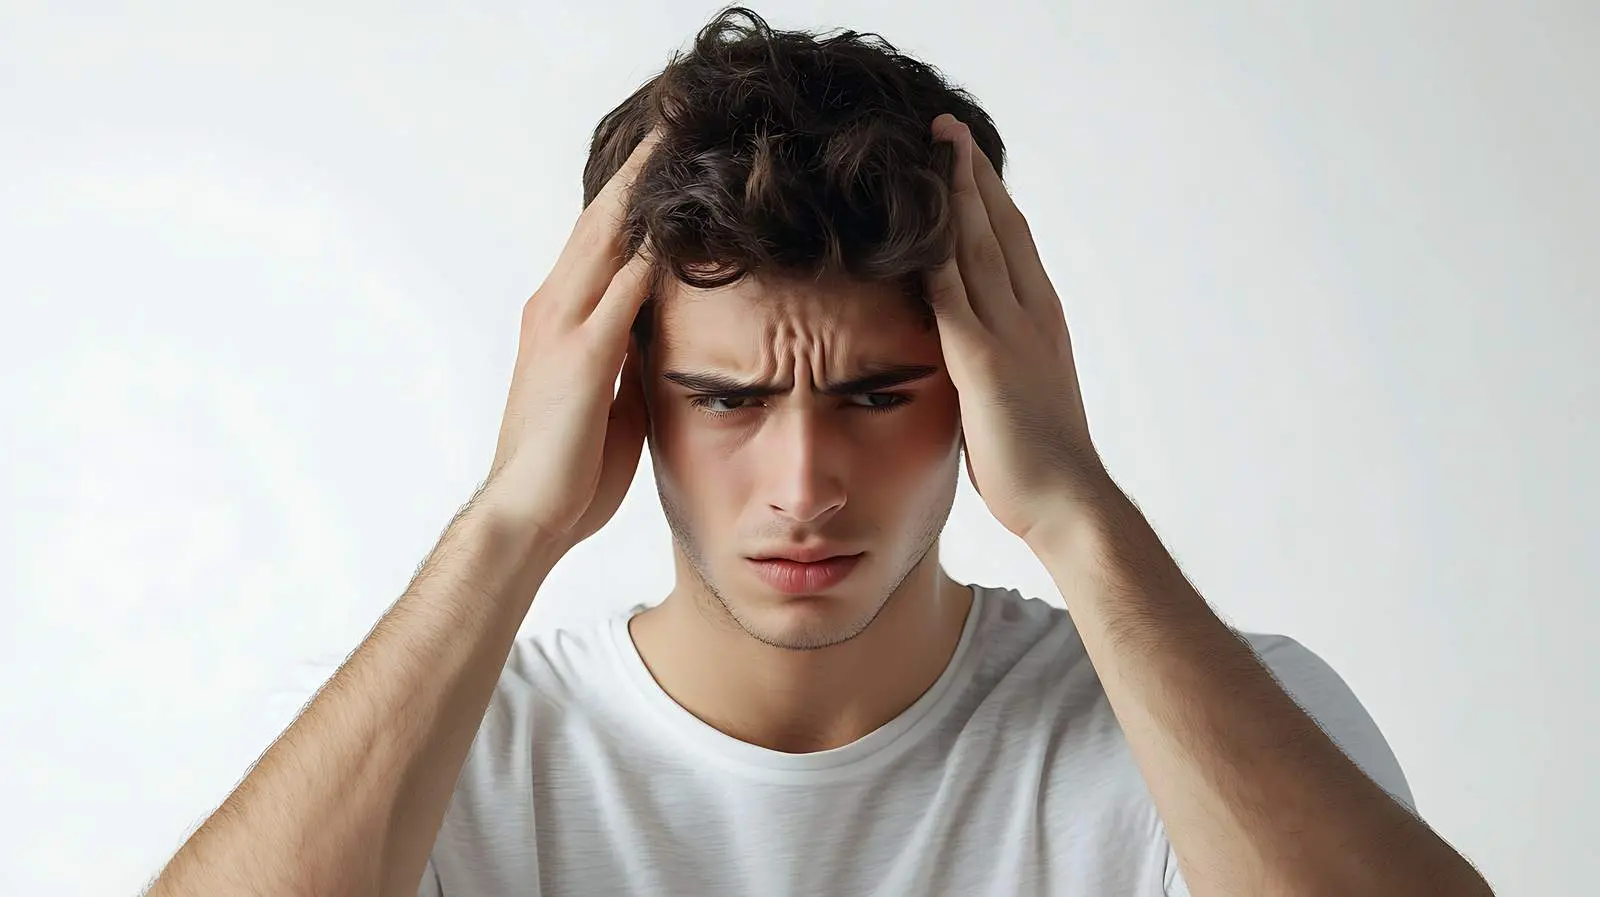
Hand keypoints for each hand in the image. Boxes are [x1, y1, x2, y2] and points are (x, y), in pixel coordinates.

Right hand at [478, 130, 660, 553]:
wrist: (527, 515)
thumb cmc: (568, 471)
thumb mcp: (609, 399)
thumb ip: (628, 356)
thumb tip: (662, 335)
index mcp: (560, 318)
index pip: (601, 239)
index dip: (632, 195)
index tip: (664, 155)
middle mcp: (555, 308)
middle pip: (603, 218)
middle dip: (638, 167)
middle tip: (673, 118)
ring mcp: (566, 326)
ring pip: (608, 236)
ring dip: (644, 186)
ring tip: (678, 140)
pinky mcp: (584, 355)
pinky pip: (625, 287)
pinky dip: (654, 247)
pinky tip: (683, 216)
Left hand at [924, 114, 1108, 543]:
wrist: (1069, 501)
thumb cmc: (1044, 467)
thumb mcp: (1023, 398)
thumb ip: (1002, 365)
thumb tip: (979, 358)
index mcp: (1043, 322)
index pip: (1014, 244)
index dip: (991, 199)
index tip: (970, 163)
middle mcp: (1032, 314)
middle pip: (998, 227)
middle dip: (972, 176)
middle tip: (948, 128)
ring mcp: (1010, 333)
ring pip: (978, 245)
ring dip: (955, 192)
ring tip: (934, 144)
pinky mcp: (982, 360)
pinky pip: (953, 291)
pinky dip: (936, 249)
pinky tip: (917, 218)